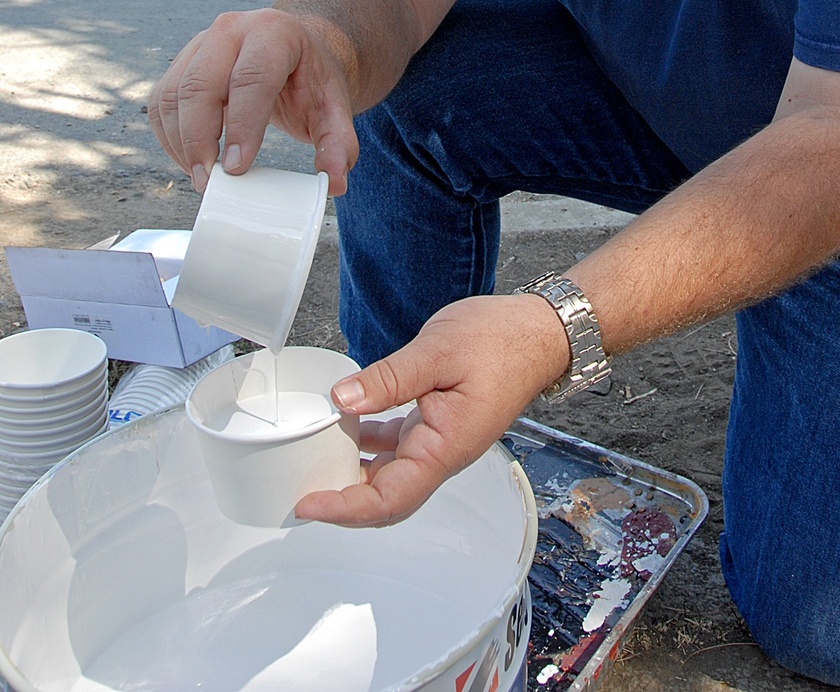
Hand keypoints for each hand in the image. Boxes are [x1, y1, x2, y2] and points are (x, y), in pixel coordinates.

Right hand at [147, 7, 358, 193]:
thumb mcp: (334, 107)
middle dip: (199, 138)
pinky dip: (169, 137)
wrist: (294, 52)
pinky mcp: (181, 63)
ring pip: (174, 94)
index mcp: (274, 32)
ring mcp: (200, 43)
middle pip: (201, 84)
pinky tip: (190, 162)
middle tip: (210, 182)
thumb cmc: (311, 80)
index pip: (252, 78)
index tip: (236, 168)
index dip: (242, 125)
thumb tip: (335, 181)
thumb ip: (339, 143)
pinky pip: (161, 101)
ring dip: (180, 142)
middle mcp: (231, 29)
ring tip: (202, 178)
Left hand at [295, 294, 570, 527]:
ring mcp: (439, 440)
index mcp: (444, 448)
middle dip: (342, 499)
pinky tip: (345, 424)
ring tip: (312, 461)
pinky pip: (397, 446)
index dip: (344, 509)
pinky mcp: (438, 423)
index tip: (307, 504)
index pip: (388, 499)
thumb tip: (341, 399)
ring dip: (353, 473)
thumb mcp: (437, 351)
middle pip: (385, 496)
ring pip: (389, 473)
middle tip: (298, 489)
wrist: (538, 332)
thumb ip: (388, 378)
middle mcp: (441, 454)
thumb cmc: (499, 340)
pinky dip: (368, 442)